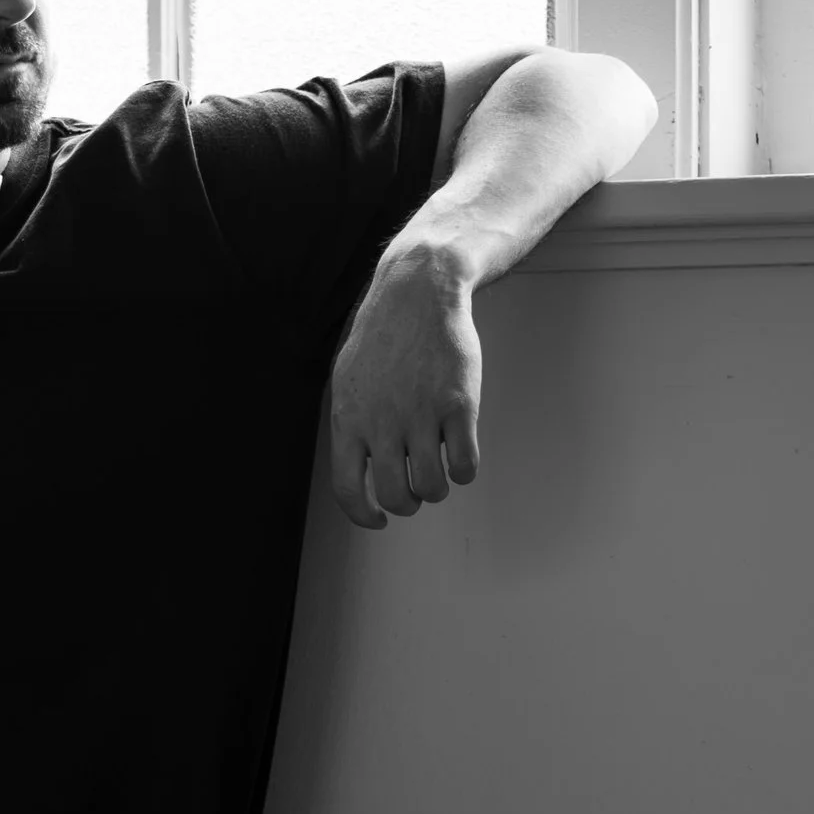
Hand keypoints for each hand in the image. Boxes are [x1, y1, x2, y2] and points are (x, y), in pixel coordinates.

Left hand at [328, 241, 481, 530]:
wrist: (419, 292)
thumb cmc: (382, 337)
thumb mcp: (348, 381)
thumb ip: (351, 425)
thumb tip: (360, 469)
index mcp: (348, 419)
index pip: (348, 490)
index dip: (364, 515)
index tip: (378, 521)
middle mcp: (381, 421)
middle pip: (396, 496)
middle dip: (407, 504)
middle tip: (414, 492)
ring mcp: (421, 413)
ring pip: (432, 486)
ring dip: (437, 489)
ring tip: (437, 471)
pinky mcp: (459, 404)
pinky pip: (465, 463)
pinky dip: (465, 471)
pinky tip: (461, 457)